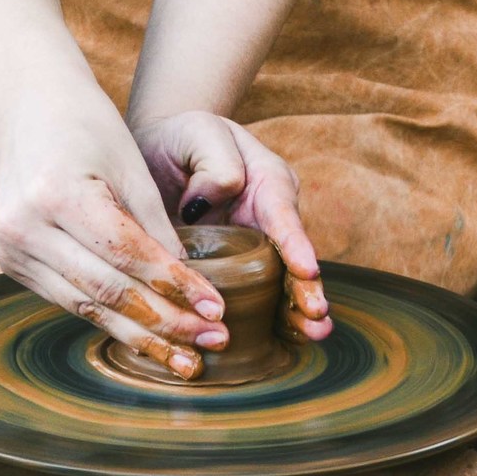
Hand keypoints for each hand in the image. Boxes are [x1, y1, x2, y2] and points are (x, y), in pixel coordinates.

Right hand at [0, 83, 229, 378]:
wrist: (26, 105)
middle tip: (211, 342)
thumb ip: (157, 227)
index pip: (127, 254)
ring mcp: (9, 247)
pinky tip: (146, 336)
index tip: (216, 310)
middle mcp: (24, 226)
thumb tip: (189, 288)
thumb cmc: (87, 126)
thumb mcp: (131, 166)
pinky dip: (110, 318)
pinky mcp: (8, 261)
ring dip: (140, 335)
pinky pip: (68, 299)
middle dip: (165, 322)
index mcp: (56, 193)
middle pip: (106, 290)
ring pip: (86, 306)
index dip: (176, 286)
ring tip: (185, 356)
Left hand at [132, 111, 329, 340]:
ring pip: (280, 283)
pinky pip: (254, 297)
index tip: (306, 270)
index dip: (295, 245)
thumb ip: (216, 160)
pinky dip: (267, 320)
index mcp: (267, 183)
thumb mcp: (199, 133)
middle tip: (317, 315)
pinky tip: (282, 342)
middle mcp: (269, 220)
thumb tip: (215, 198)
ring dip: (296, 311)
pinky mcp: (237, 270)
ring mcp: (255, 249)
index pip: (283, 216)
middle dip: (307, 288)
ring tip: (312, 334)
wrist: (158, 152)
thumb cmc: (183, 138)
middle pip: (292, 258)